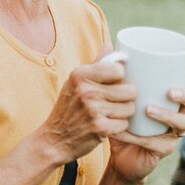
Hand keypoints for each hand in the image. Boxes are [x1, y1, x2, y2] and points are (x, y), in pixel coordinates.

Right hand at [41, 44, 137, 163]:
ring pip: (129, 108)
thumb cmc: (68, 108)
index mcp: (80, 75)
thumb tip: (110, 45)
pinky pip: (124, 124)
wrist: (54, 139)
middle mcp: (86, 90)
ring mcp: (93, 109)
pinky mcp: (100, 127)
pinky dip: (118, 128)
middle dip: (125, 99)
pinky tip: (105, 127)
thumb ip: (95, 64)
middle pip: (130, 90)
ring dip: (123, 114)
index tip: (112, 85)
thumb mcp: (75, 83)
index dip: (120, 78)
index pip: (119, 69)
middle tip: (112, 104)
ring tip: (108, 115)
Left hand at [108, 56, 184, 183]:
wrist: (114, 150)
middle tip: (170, 91)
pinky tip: (129, 133)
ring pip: (183, 123)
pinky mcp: (163, 149)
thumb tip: (108, 45)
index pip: (184, 81)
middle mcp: (174, 113)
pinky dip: (143, 138)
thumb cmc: (117, 116)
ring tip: (149, 110)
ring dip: (167, 115)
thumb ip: (111, 71)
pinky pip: (159, 143)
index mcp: (166, 97)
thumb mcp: (112, 92)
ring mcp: (172, 132)